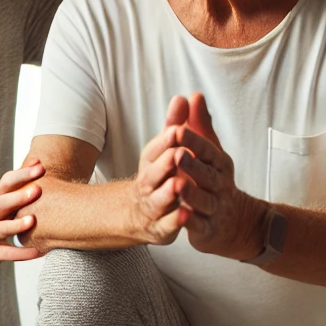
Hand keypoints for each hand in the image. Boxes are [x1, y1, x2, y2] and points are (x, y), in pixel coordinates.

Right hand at [0, 161, 44, 272]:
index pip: (6, 182)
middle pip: (1, 202)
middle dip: (18, 196)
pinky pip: (6, 253)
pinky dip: (20, 254)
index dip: (22, 174)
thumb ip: (18, 184)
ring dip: (16, 225)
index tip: (41, 167)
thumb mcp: (1, 201)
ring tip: (32, 221)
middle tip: (37, 190)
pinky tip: (36, 252)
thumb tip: (38, 161)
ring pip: (1, 228)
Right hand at [129, 96, 190, 245]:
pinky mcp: (160, 228)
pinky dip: (175, 221)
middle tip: (177, 154)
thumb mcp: (166, 149)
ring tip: (178, 184)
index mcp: (150, 164)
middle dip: (164, 164)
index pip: (154, 150)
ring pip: (158, 200)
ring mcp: (152, 207)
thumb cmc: (158, 176)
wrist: (139, 214)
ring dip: (168, 193)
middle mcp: (148, 184)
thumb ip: (176, 125)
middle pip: (153, 174)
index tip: (177, 129)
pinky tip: (186, 215)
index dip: (165, 141)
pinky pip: (166, 225)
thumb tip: (185, 97)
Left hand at [175, 93, 265, 259]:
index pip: (207, 149)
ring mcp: (216, 207)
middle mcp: (220, 185)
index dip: (193, 140)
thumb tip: (194, 95)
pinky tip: (181, 215)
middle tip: (178, 154)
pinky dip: (191, 221)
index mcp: (219, 163)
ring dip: (192, 193)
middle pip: (207, 174)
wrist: (236, 223)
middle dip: (193, 164)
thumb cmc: (215, 180)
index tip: (178, 129)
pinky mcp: (209, 229)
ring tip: (178, 185)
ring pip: (204, 200)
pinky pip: (200, 224)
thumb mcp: (210, 152)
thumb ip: (199, 125)